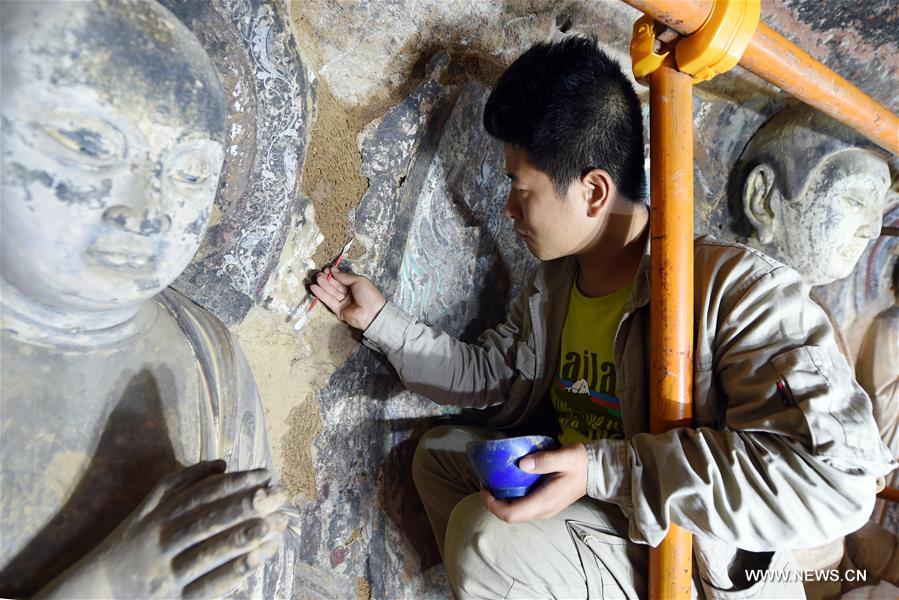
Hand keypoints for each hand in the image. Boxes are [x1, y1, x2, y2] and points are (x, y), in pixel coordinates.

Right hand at [38, 460, 287, 599]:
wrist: (97, 592)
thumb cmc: (130, 544)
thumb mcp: (147, 508)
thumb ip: (181, 483)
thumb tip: (222, 464)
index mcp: (155, 517)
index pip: (200, 495)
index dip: (234, 482)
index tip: (265, 474)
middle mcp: (159, 543)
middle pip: (207, 520)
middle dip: (246, 505)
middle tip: (279, 494)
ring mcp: (165, 574)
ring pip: (209, 552)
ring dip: (246, 537)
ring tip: (277, 524)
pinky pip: (209, 585)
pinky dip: (235, 571)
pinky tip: (260, 557)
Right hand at [311, 267, 386, 330]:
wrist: (372, 313)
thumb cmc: (368, 294)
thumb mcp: (358, 280)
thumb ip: (345, 276)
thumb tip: (333, 270)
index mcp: (355, 285)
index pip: (342, 278)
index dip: (334, 274)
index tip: (326, 269)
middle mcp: (348, 293)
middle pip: (335, 285)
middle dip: (327, 279)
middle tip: (319, 274)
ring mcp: (343, 302)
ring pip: (331, 292)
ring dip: (323, 285)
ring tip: (316, 278)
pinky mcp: (338, 310)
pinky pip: (329, 301)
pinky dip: (321, 295)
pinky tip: (314, 288)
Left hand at [481, 444, 587, 523]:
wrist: (596, 471)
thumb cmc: (579, 462)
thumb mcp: (564, 456)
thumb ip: (544, 460)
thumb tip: (522, 463)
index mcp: (544, 502)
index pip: (511, 514)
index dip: (492, 504)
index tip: (485, 486)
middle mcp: (542, 511)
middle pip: (509, 517)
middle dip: (493, 503)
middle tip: (486, 483)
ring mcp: (544, 510)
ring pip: (515, 514)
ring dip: (500, 502)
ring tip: (493, 483)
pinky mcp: (545, 505)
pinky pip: (522, 508)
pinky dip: (510, 500)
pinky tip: (507, 484)